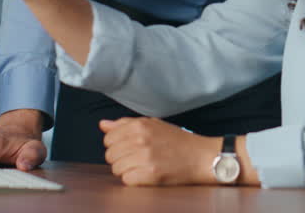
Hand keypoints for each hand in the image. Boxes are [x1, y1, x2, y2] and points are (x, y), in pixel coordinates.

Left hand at [100, 118, 220, 185]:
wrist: (200, 156)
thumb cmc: (178, 141)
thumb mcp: (152, 124)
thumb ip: (125, 124)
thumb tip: (103, 125)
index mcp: (139, 125)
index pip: (108, 138)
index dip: (116, 145)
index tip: (128, 148)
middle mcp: (140, 139)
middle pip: (110, 155)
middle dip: (120, 159)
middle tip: (136, 159)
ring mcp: (145, 157)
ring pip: (116, 169)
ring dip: (126, 170)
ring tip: (142, 167)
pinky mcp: (150, 174)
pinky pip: (126, 180)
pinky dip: (134, 180)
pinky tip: (145, 175)